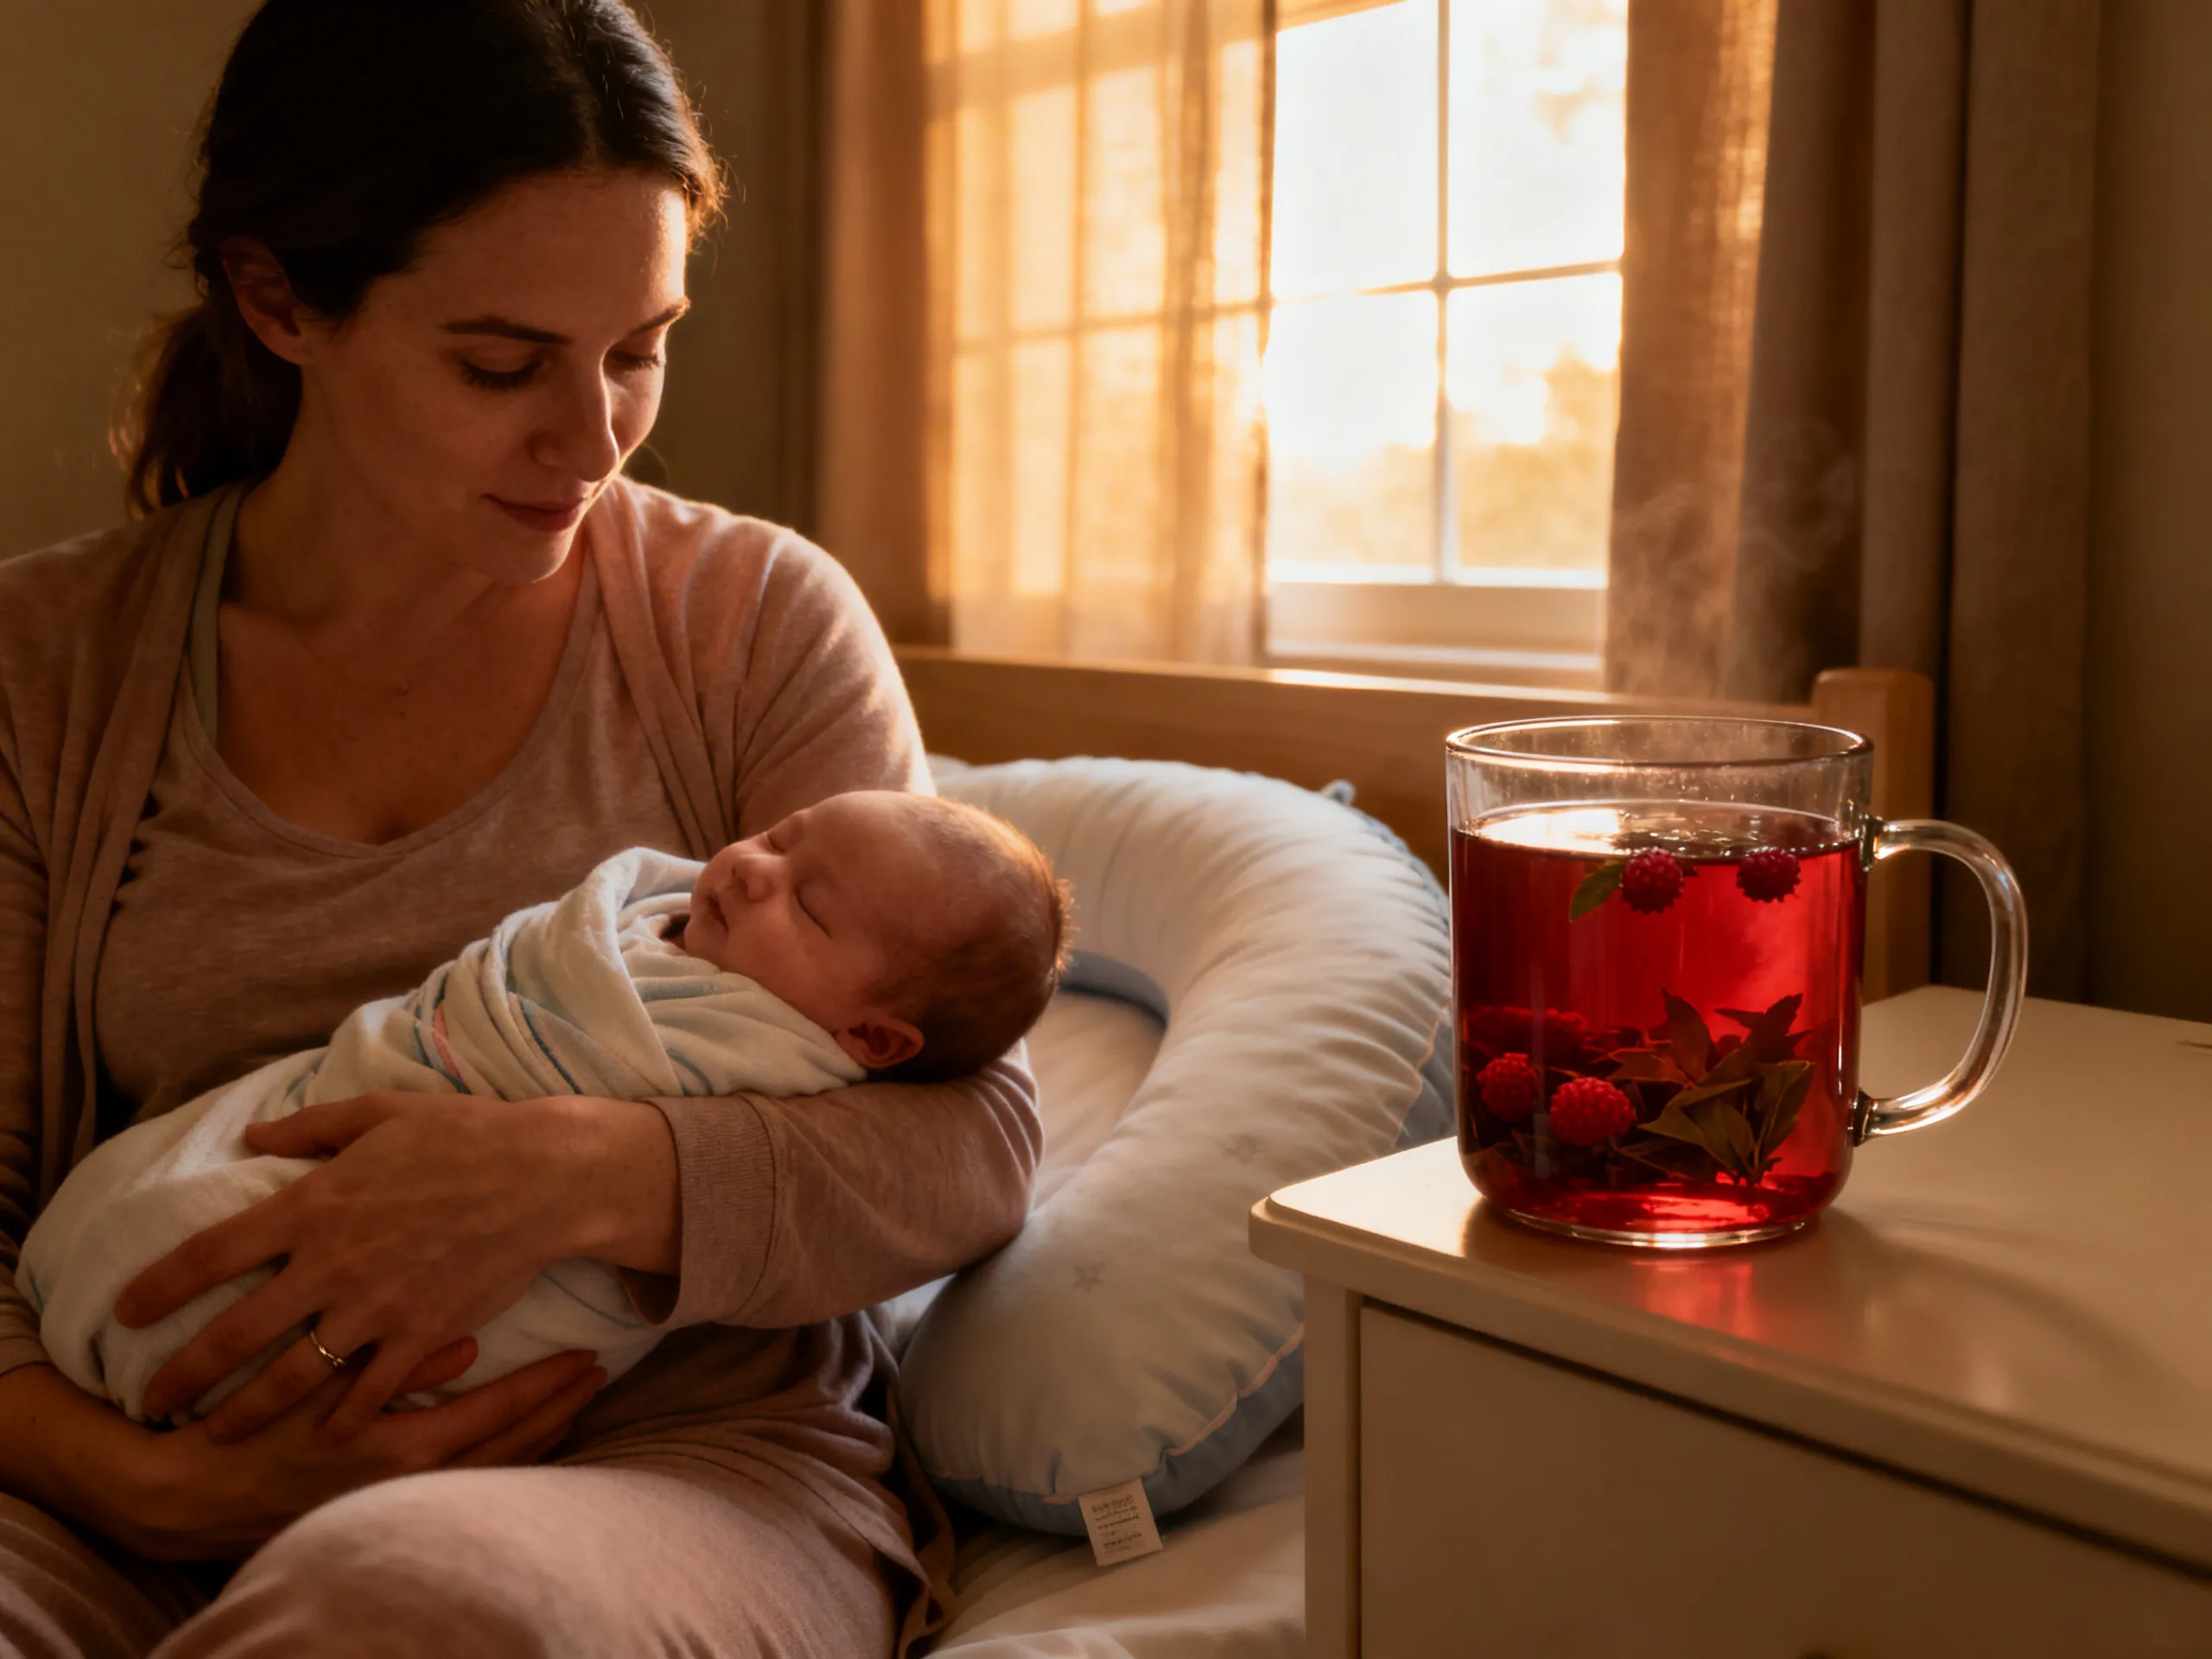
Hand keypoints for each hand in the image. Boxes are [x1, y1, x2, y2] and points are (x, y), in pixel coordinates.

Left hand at [114, 1091, 625, 1442]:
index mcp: (314, 1205)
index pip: (212, 1253)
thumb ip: (313, 1126)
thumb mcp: (382, 1113)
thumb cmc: (466, 1134)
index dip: (161, 1285)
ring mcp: (378, 1305)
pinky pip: (371, 1390)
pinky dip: (342, 1418)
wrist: (545, 1176)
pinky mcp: (422, 1333)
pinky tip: (321, 1438)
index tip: (127, 1311)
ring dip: (246, 1410)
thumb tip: (256, 1135)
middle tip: (152, 1402)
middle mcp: (333, 1263)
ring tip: (216, 1434)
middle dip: (185, 1373)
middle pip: (237, 1332)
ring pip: (294, 1375)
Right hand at [117, 1348, 605, 1560]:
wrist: (190, 1500)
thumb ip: (390, 1364)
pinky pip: (468, 1480)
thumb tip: (468, 1344)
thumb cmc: (249, 1433)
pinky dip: (504, 1457)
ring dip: (540, 1434)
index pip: (498, 1410)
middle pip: (511, 1445)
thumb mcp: (311, 1387)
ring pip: (495, 1468)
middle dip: (559, 1409)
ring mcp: (403, 1500)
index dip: (546, 1384)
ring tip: (577, 1401)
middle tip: (599, 1373)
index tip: (587, 1356)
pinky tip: (525, 1439)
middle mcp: (414, 1481)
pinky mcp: (386, 1507)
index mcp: (400, 1446)